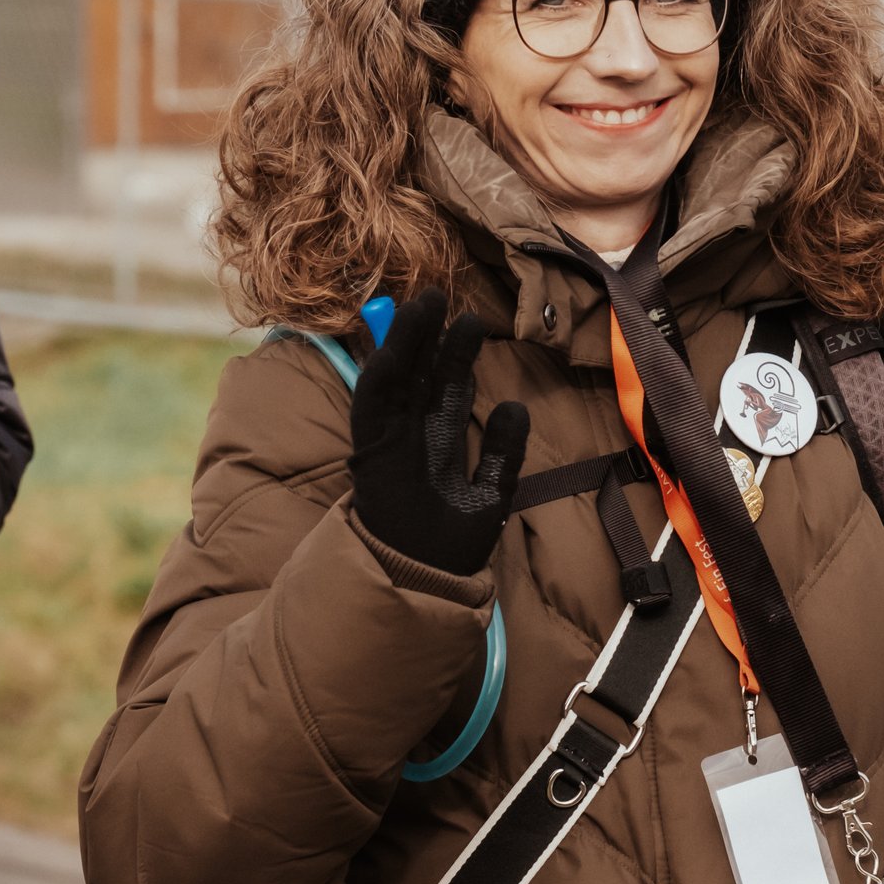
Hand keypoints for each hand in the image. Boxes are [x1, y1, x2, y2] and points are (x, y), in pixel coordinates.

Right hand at [348, 290, 528, 577]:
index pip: (438, 388)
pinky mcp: (369, 458)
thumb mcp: (490, 497)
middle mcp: (408, 441)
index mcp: (433, 446)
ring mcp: (387, 446)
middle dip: (427, 337)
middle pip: (418, 378)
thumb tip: (514, 406)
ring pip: (394, 382)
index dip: (448, 353)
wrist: (418, 588)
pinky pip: (371, 410)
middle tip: (440, 294)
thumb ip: (503, 454)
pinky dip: (381, 378)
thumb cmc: (450, 548)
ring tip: (424, 307)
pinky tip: (396, 350)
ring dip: (406, 344)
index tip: (464, 318)